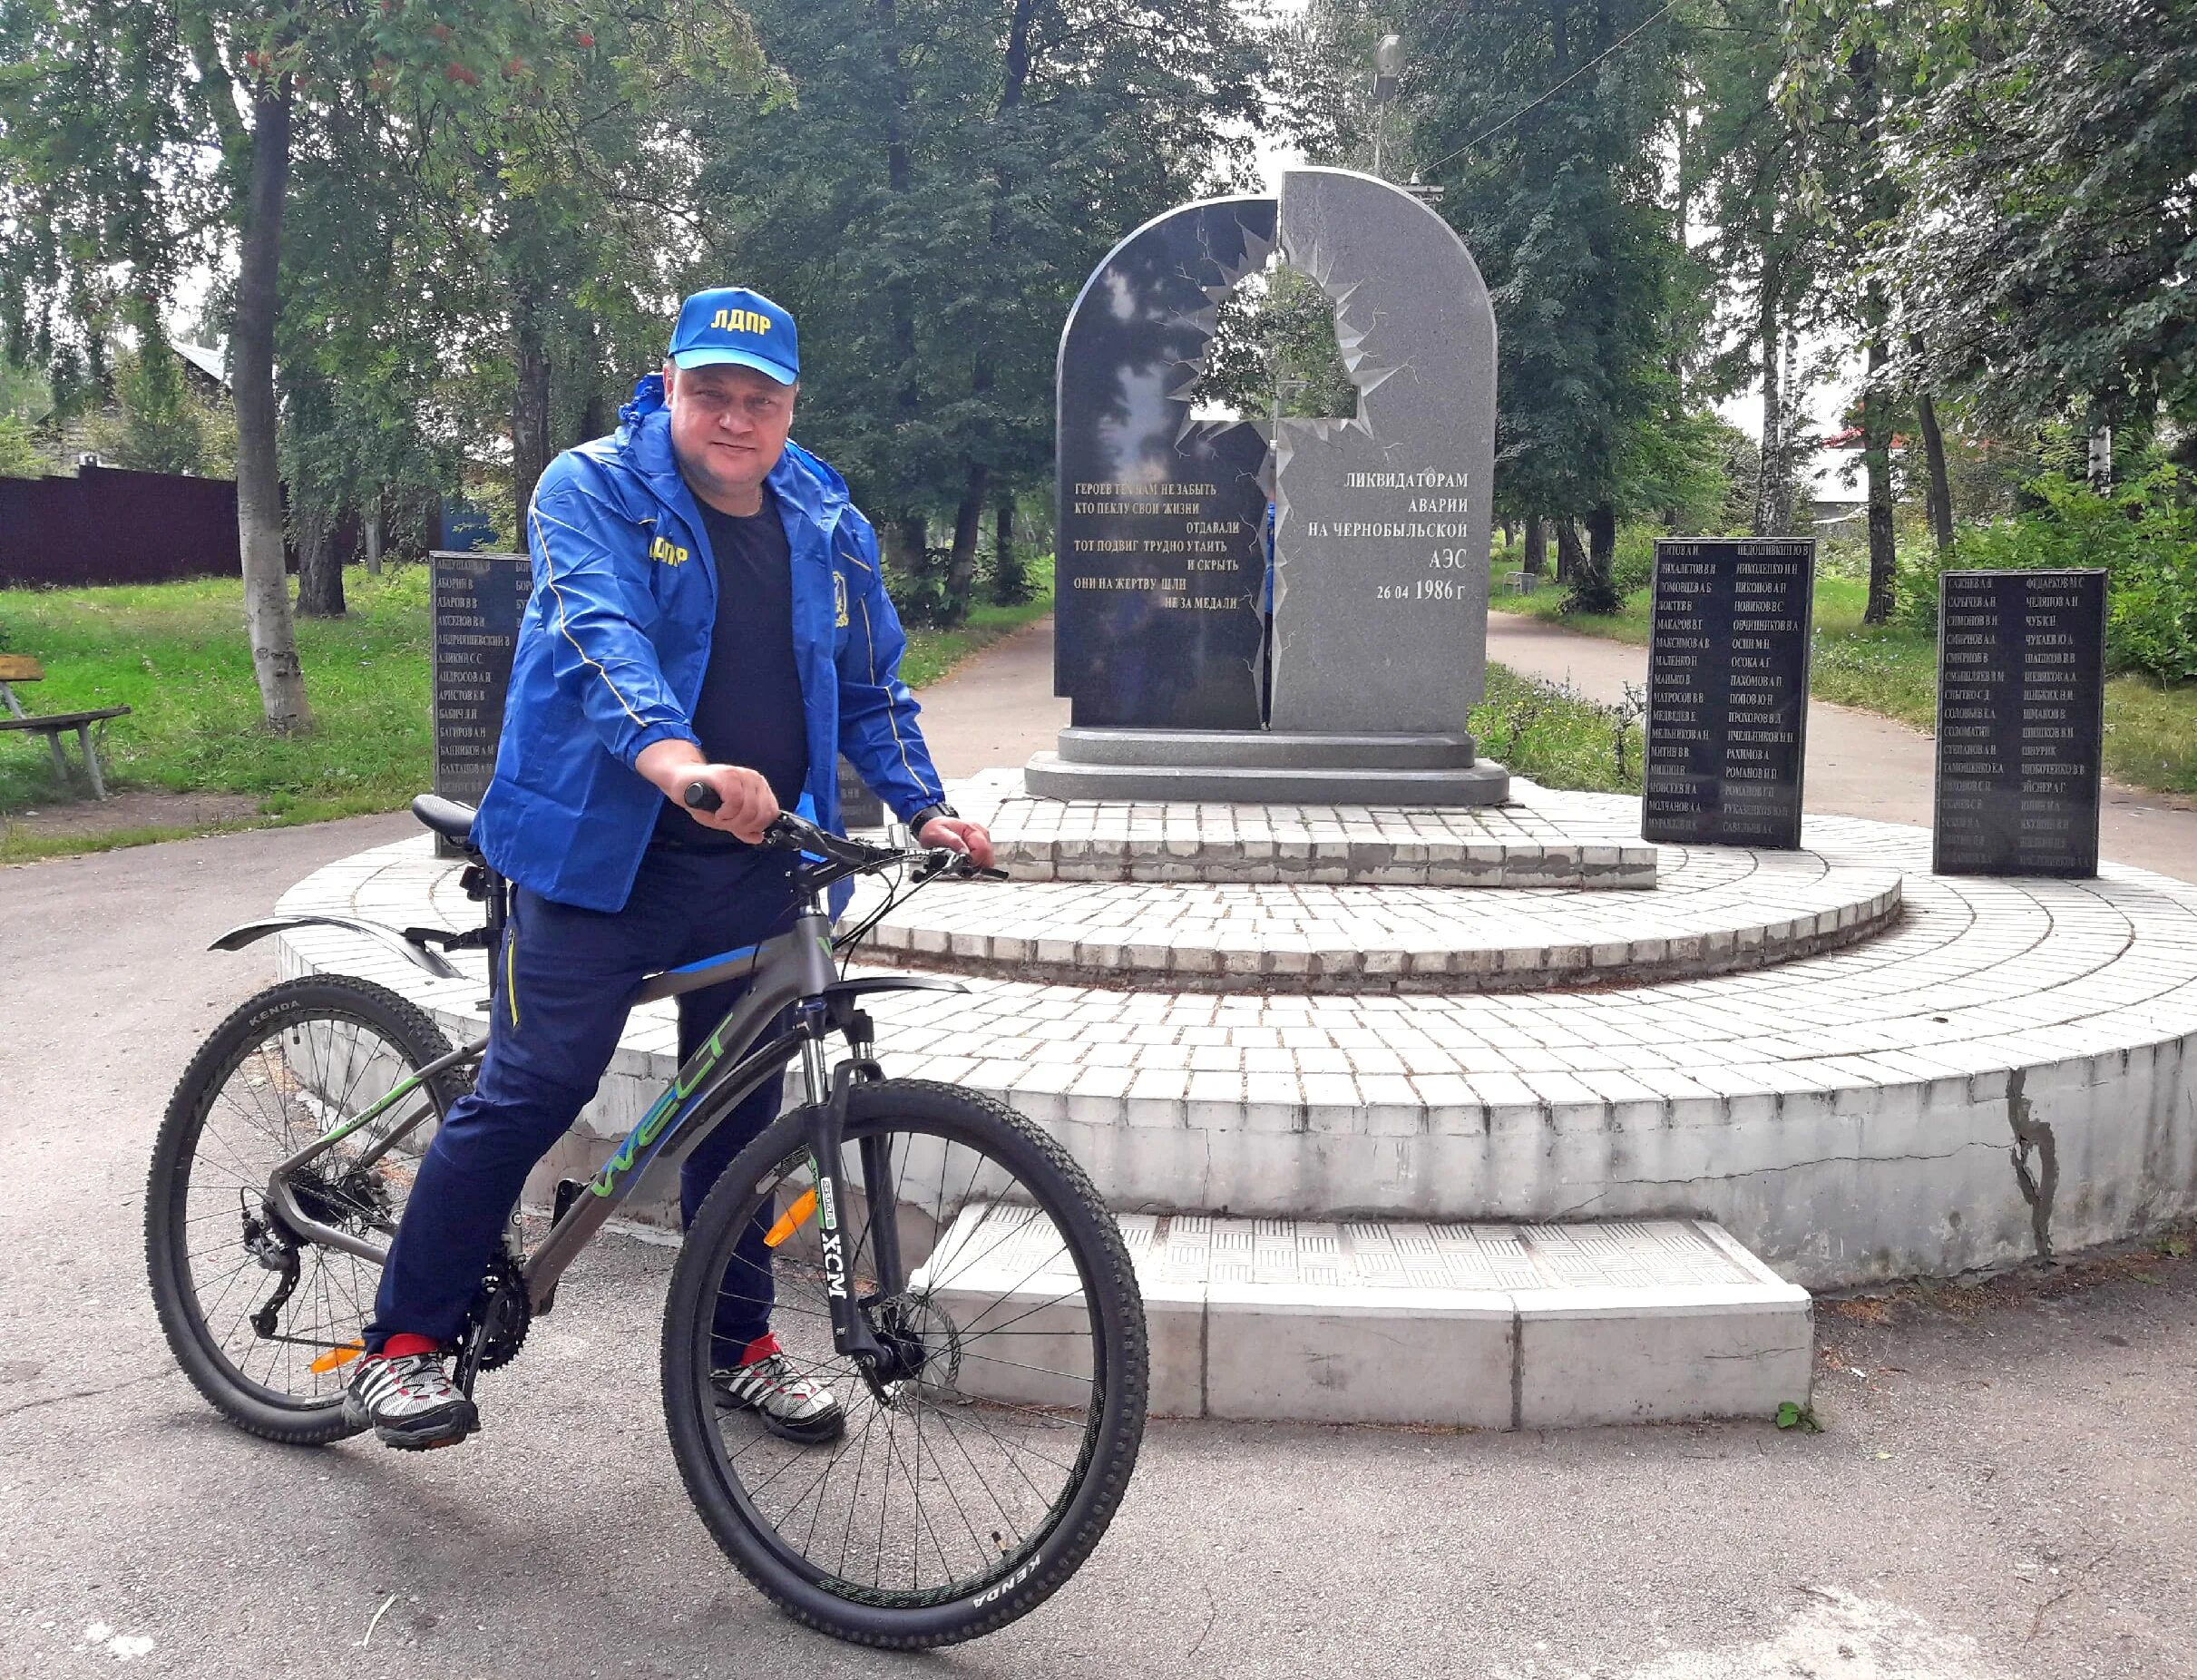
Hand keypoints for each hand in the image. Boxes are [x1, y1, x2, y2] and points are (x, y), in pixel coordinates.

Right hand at [636, 740, 777, 843]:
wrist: (680, 781)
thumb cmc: (703, 798)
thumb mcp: (726, 818)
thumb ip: (743, 828)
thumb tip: (759, 838)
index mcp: (758, 788)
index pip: (771, 813)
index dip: (756, 827)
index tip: (739, 827)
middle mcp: (753, 779)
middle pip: (762, 814)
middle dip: (743, 826)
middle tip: (727, 823)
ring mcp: (741, 775)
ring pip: (750, 809)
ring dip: (733, 821)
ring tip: (720, 816)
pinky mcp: (726, 774)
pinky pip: (736, 801)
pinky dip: (726, 812)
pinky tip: (718, 812)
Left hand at [917, 815, 993, 869]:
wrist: (933, 825)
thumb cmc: (935, 828)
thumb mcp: (938, 833)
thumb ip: (953, 841)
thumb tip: (965, 852)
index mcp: (972, 829)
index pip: (983, 849)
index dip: (974, 860)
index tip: (964, 864)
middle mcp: (980, 833)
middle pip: (988, 856)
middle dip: (977, 864)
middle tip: (963, 866)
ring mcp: (982, 839)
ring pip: (987, 859)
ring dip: (976, 864)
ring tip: (963, 863)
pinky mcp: (980, 845)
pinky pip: (984, 859)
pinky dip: (976, 863)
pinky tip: (967, 861)